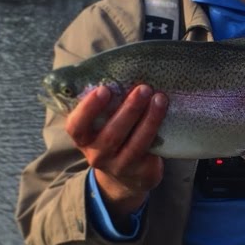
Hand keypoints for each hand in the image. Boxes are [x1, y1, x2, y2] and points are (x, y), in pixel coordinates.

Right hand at [64, 84, 167, 215]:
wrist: (126, 177)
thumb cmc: (113, 137)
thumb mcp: (101, 125)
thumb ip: (105, 105)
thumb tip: (123, 67)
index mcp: (84, 139)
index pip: (76, 126)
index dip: (88, 109)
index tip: (103, 90)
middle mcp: (98, 155)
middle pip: (111, 134)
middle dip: (129, 110)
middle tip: (143, 89)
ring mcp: (120, 166)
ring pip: (135, 144)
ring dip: (149, 120)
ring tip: (160, 99)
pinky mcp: (141, 172)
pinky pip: (151, 152)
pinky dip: (159, 133)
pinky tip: (168, 117)